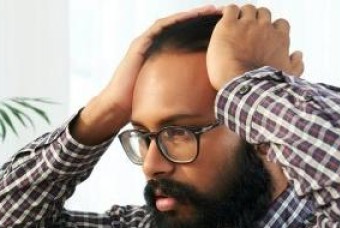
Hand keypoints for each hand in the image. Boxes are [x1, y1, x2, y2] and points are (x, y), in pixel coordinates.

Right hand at [72, 5, 220, 144]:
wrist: (119, 105)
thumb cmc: (140, 100)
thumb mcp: (167, 90)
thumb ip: (180, 84)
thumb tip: (202, 92)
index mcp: (161, 52)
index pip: (184, 35)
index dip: (201, 28)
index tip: (220, 24)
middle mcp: (154, 44)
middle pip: (180, 25)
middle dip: (199, 17)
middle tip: (219, 11)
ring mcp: (146, 42)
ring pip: (172, 22)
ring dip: (190, 15)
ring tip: (207, 10)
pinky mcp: (140, 44)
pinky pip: (158, 28)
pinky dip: (173, 21)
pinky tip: (186, 17)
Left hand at [206, 4, 303, 89]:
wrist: (242, 87)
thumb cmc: (264, 86)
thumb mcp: (288, 76)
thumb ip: (296, 64)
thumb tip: (298, 54)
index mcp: (279, 38)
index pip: (280, 23)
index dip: (272, 28)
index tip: (264, 36)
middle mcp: (265, 28)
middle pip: (263, 13)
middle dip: (256, 20)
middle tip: (247, 32)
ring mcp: (246, 25)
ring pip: (248, 9)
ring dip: (242, 16)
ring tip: (236, 28)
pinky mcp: (228, 26)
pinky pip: (230, 10)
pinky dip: (228, 13)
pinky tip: (226, 25)